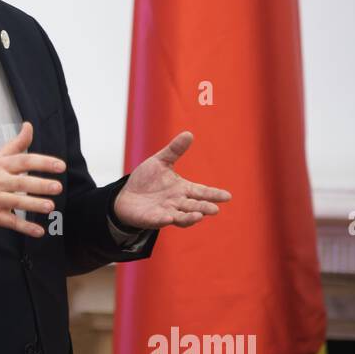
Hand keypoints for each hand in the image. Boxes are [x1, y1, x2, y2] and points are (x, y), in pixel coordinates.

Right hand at [0, 122, 64, 237]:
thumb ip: (16, 144)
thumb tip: (29, 126)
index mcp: (1, 165)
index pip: (24, 161)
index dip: (42, 163)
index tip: (60, 166)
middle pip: (21, 183)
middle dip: (40, 185)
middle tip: (57, 187)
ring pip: (17, 203)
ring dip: (34, 205)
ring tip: (51, 206)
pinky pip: (11, 222)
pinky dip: (25, 228)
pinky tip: (39, 231)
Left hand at [113, 131, 230, 228]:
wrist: (126, 196)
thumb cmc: (146, 180)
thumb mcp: (160, 162)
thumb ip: (174, 151)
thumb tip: (189, 133)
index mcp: (182, 189)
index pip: (202, 192)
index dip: (214, 194)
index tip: (227, 196)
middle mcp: (177, 203)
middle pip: (194, 206)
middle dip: (204, 208)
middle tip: (215, 209)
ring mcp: (166, 212)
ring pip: (181, 217)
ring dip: (190, 218)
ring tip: (199, 216)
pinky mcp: (152, 219)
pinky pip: (159, 220)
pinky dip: (164, 219)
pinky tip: (169, 217)